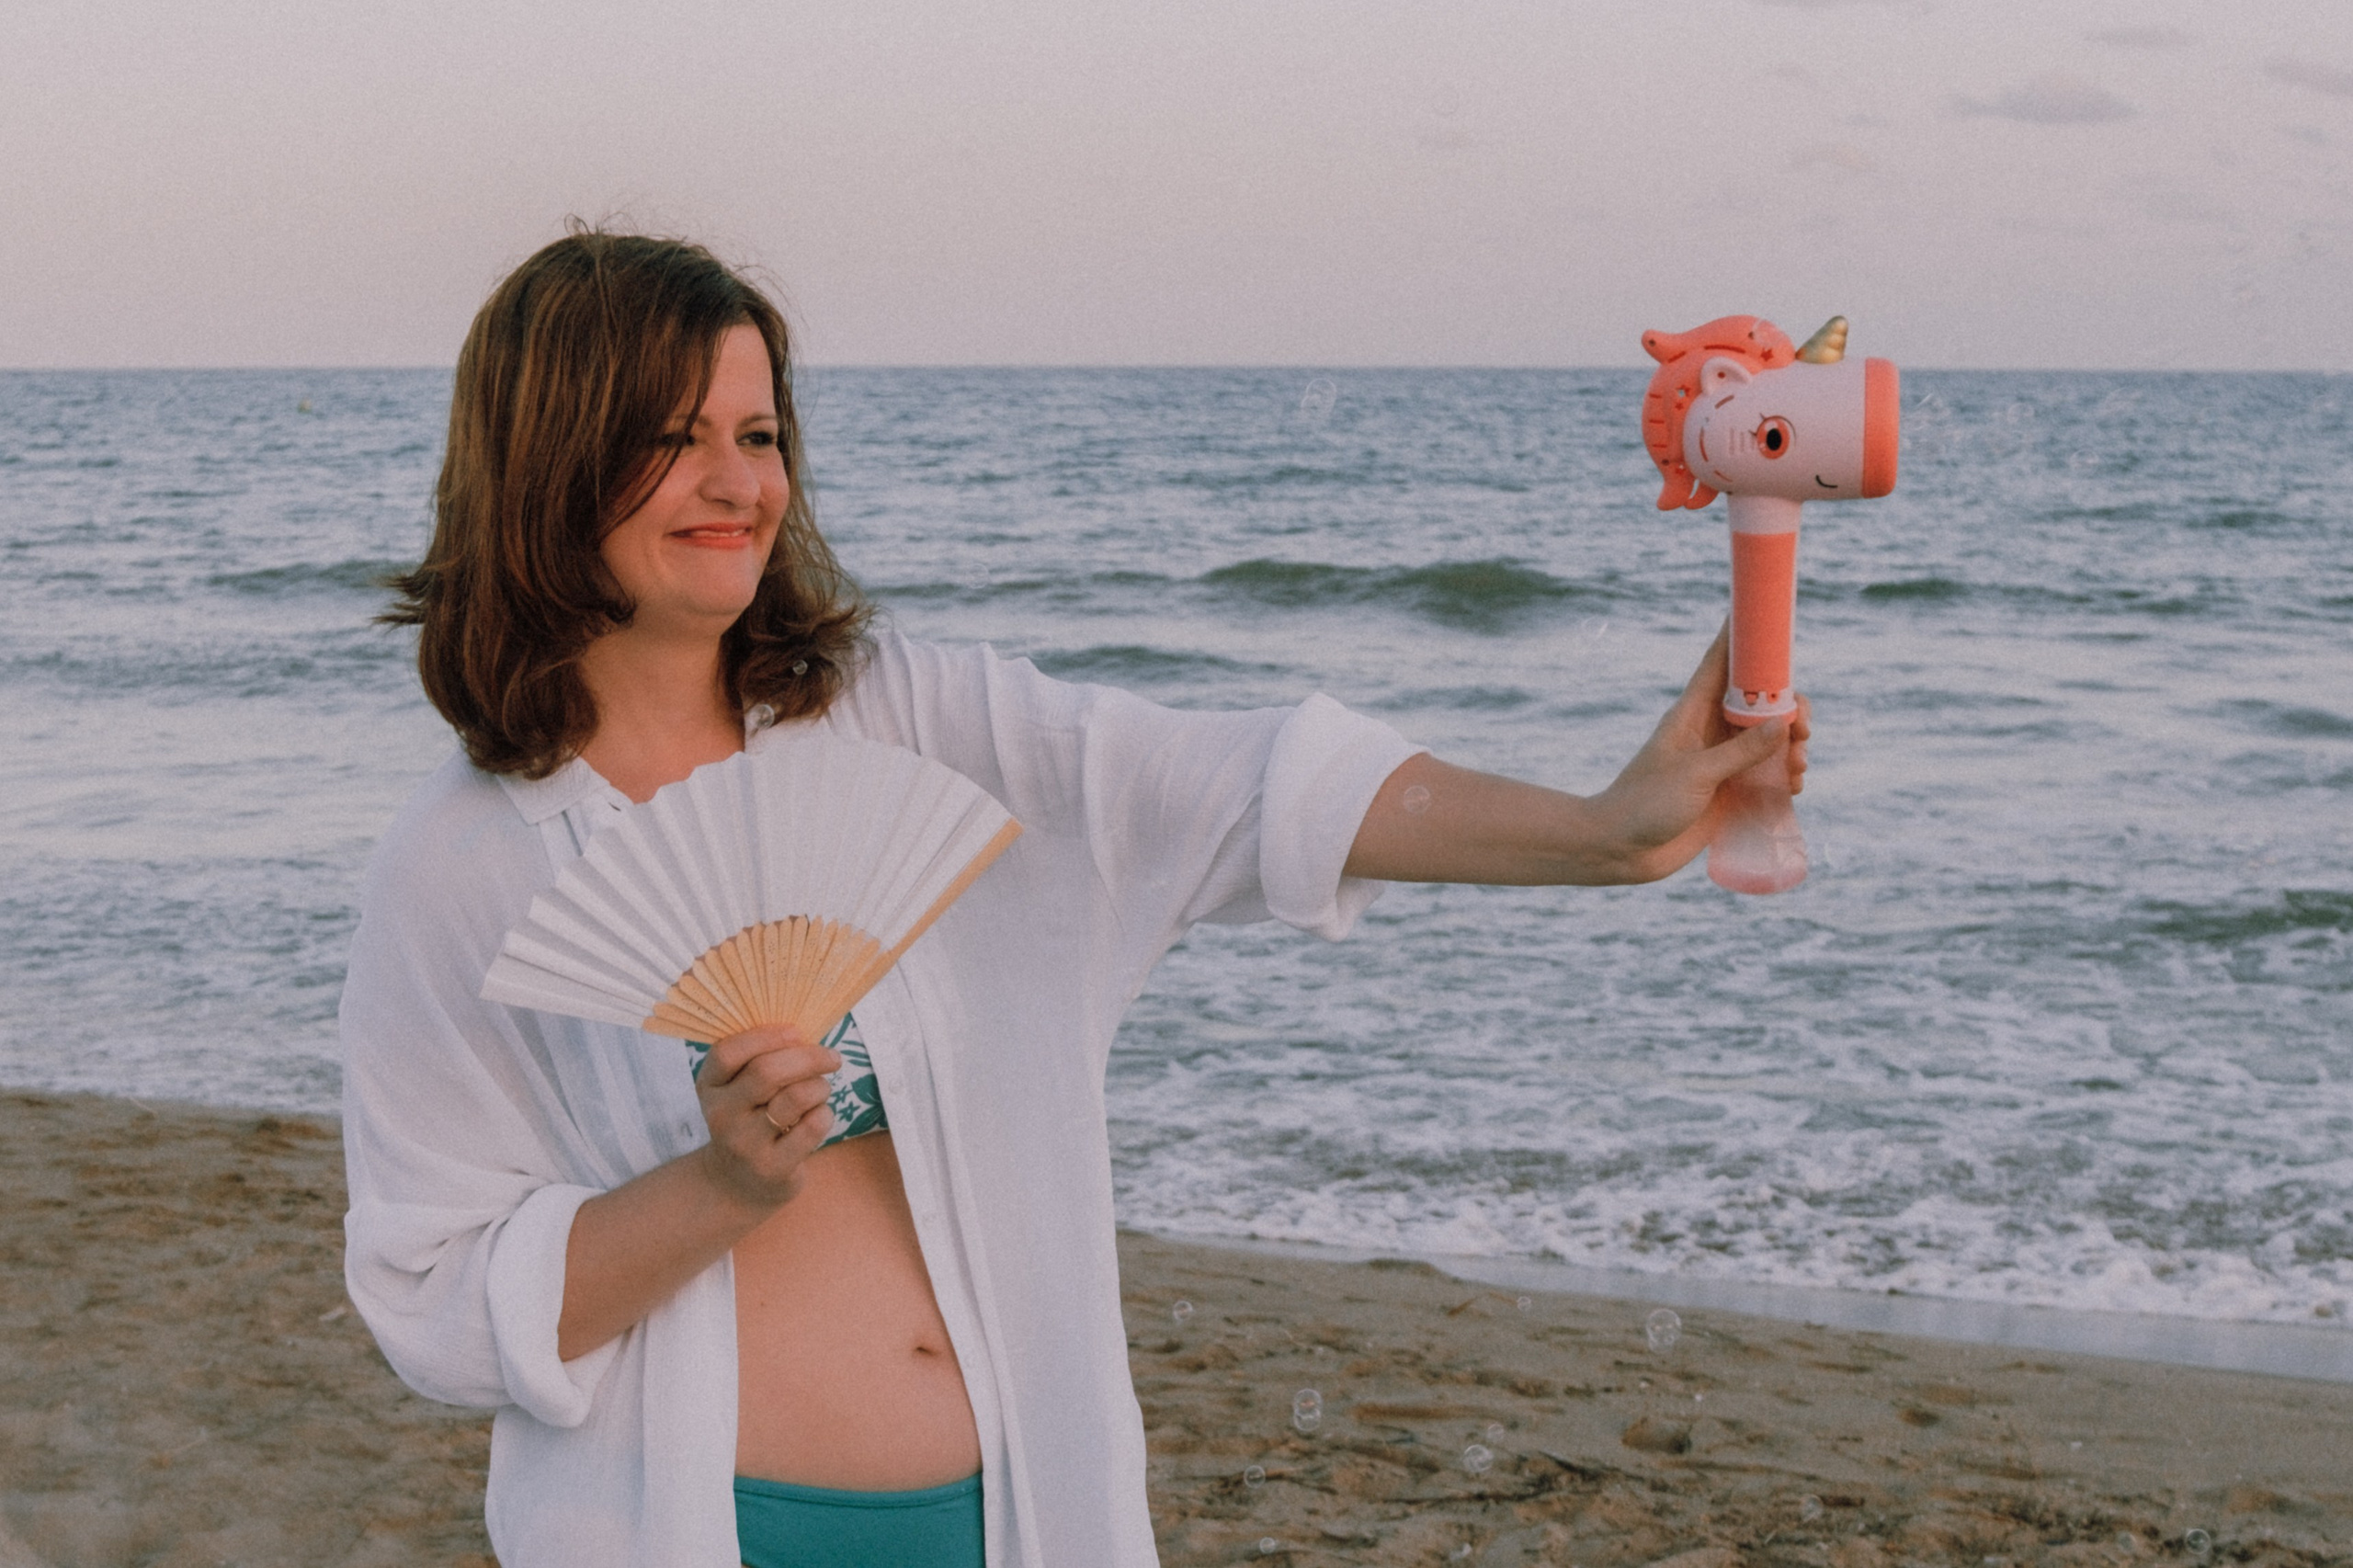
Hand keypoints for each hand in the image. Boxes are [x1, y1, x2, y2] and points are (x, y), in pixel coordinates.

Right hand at [691, 1025, 840, 1209]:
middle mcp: (720, 1115)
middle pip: (767, 1072)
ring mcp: (744, 1144)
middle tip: (831, 1058)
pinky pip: (812, 1126)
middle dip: (808, 1057)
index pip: (728, 1052)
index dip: (765, 1036)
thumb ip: (760, 1058)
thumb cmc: (749, 1119)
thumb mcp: (739, 1090)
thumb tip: (805, 1029)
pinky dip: (825, 1113)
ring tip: (821, 1090)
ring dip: (820, 1087)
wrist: (737, 1184)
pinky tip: (818, 1116)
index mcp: (709, 1086)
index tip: (796, 1032)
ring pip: (795, 1098)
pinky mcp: (772, 1167)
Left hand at [1588, 623, 1810, 882]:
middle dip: (1789, 710)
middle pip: (1760, 701)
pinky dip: (1785, 776)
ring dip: (1792, 747)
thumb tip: (1783, 724)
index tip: (1770, 613)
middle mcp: (1710, 730)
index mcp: (1692, 712)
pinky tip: (1793, 788)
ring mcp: (1721, 761)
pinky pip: (1768, 774)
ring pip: (1770, 739)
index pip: (1721, 662)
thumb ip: (1739, 751)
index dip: (1744, 635)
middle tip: (1802, 730)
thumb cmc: (1647, 803)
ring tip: (1798, 767)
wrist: (1623, 850)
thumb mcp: (1695, 774)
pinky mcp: (1729, 791)